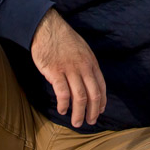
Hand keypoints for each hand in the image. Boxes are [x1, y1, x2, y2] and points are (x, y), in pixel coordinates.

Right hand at [30, 10, 106, 126]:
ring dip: (79, 113)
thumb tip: (87, 82)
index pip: (101, 86)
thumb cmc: (63, 39)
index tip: (100, 111)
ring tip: (76, 122)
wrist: (47, 27)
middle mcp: (83, 67)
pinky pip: (62, 93)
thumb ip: (86, 66)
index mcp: (91, 62)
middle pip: (92, 94)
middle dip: (92, 111)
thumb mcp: (82, 50)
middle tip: (90, 122)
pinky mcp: (55, 72)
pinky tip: (62, 110)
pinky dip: (64, 104)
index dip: (101, 101)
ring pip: (79, 97)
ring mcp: (70, 70)